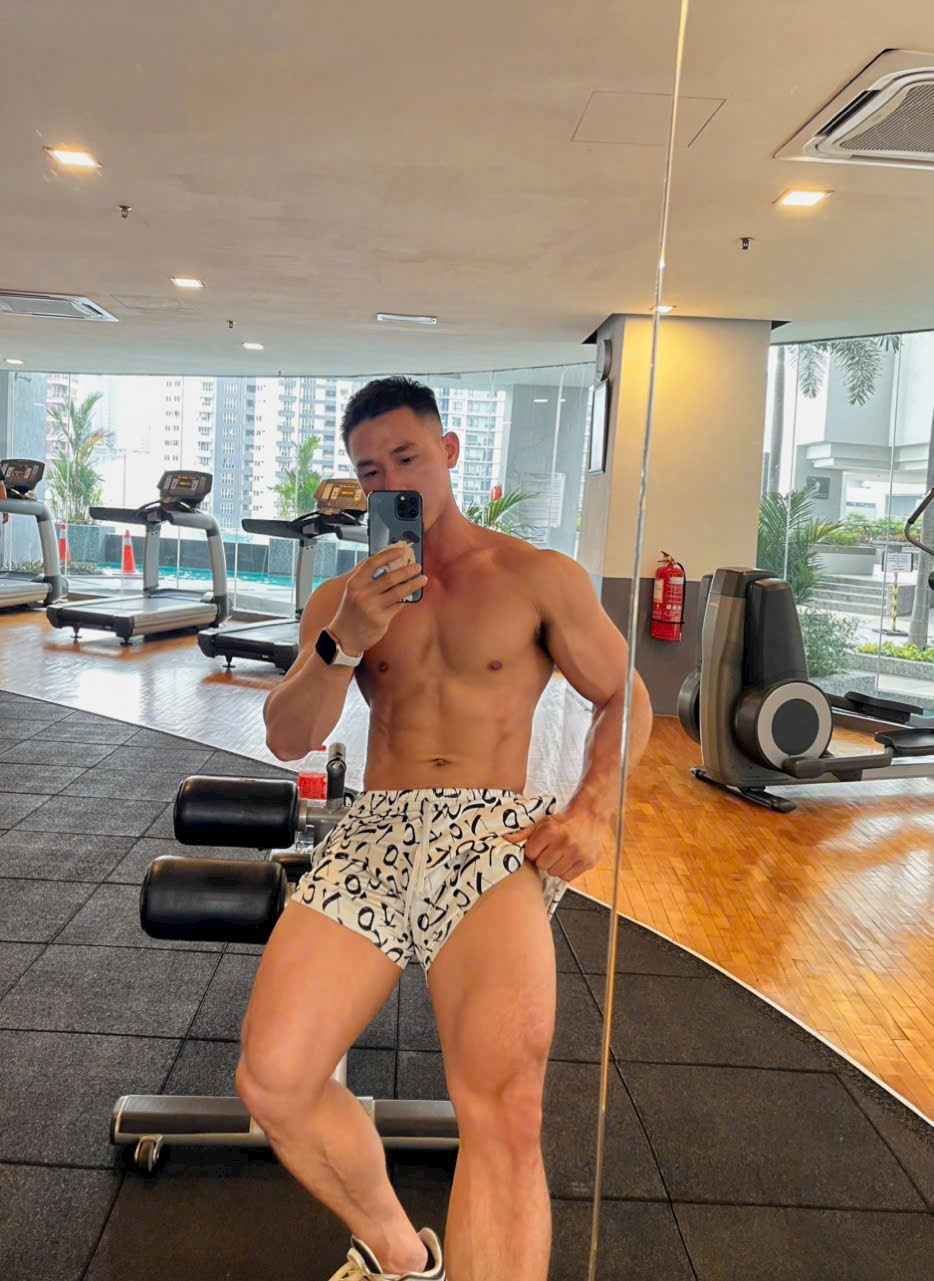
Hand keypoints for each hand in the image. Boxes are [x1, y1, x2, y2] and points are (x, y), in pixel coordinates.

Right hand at [330, 546, 426, 653]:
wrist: (344, 637)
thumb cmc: (351, 612)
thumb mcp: (353, 591)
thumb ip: (367, 577)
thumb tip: (387, 562)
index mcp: (354, 583)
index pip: (372, 563)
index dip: (388, 555)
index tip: (401, 550)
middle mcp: (362, 594)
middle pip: (389, 577)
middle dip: (407, 570)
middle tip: (417, 566)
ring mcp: (372, 607)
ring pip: (398, 592)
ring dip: (413, 584)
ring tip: (422, 579)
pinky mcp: (381, 620)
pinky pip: (399, 605)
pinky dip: (407, 598)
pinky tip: (414, 594)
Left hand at [503, 805, 618, 881]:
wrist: (588, 817)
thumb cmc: (562, 822)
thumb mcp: (541, 823)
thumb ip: (523, 833)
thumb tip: (505, 839)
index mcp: (550, 830)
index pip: (530, 854)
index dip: (534, 850)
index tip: (540, 846)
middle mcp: (564, 841)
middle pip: (542, 865)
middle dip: (544, 859)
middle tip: (551, 850)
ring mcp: (577, 853)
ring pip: (554, 873)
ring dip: (555, 866)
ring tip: (560, 854)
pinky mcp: (587, 862)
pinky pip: (567, 877)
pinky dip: (566, 871)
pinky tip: (569, 859)